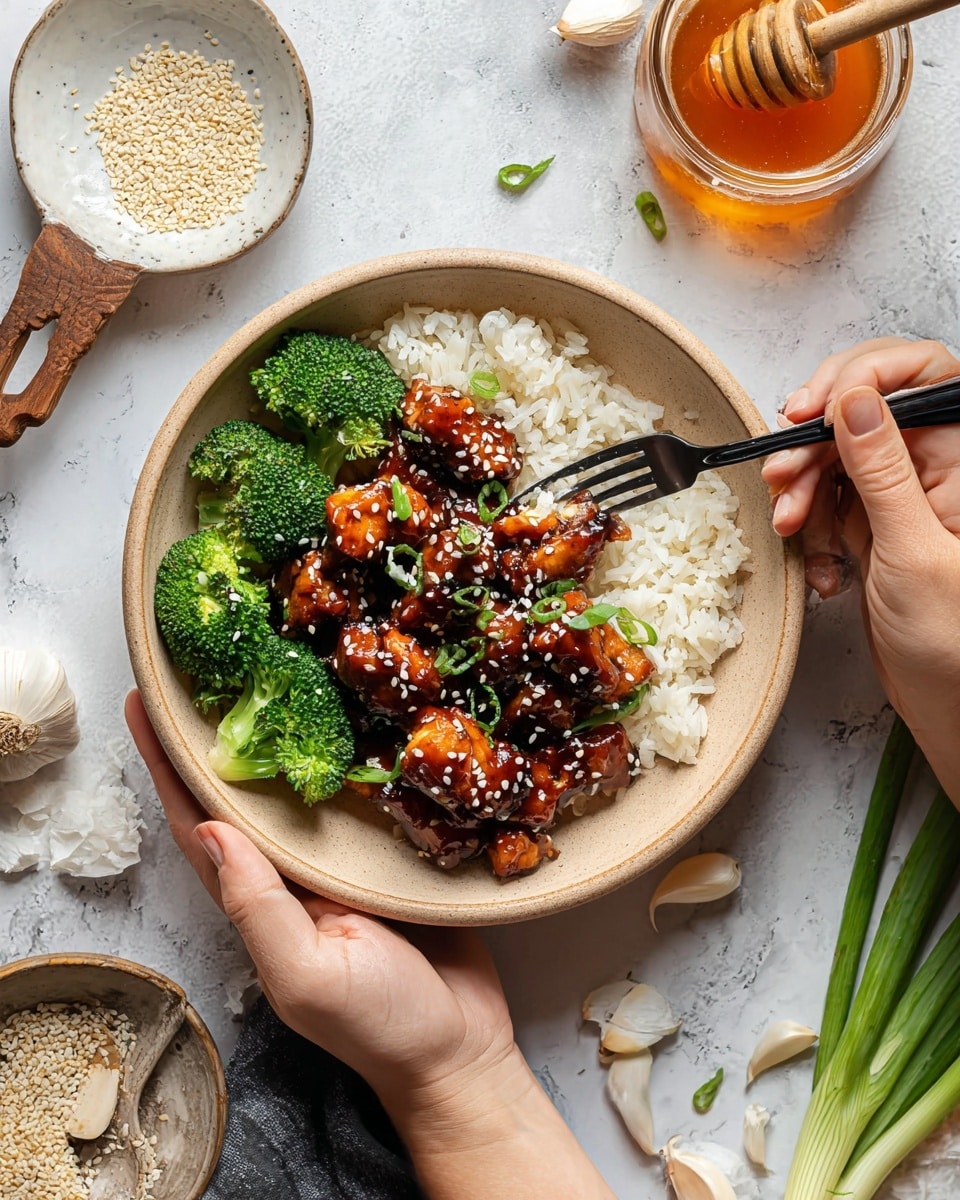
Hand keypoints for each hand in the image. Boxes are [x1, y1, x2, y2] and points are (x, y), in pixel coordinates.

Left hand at [125, 691, 614, 1199]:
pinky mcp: (390, 855)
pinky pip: (362, 797)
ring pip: (300, 789)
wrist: (461, 1047)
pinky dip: (349, 758)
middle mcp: (293, 875)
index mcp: (262, 902)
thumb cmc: (382, 1024)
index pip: (199, 825)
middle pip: (242, 795)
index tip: (144, 706)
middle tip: (205, 670)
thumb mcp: (307, 975)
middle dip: (217, 739)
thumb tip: (207, 830)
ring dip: (280, 738)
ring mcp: (341, 865)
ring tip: (268, 676)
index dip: (166, 768)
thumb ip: (259, 908)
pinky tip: (352, 717)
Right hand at [761, 338, 959, 802]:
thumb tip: (856, 400)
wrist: (948, 704)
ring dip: (804, 491)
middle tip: (783, 476)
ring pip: (836, 458)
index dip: (865, 373)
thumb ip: (882, 469)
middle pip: (864, 412)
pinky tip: (826, 568)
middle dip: (815, 442)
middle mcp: (938, 466)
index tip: (816, 407)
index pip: (924, 373)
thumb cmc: (955, 639)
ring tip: (793, 529)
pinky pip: (828, 502)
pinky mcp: (875, 525)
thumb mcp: (913, 549)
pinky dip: (812, 530)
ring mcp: (903, 496)